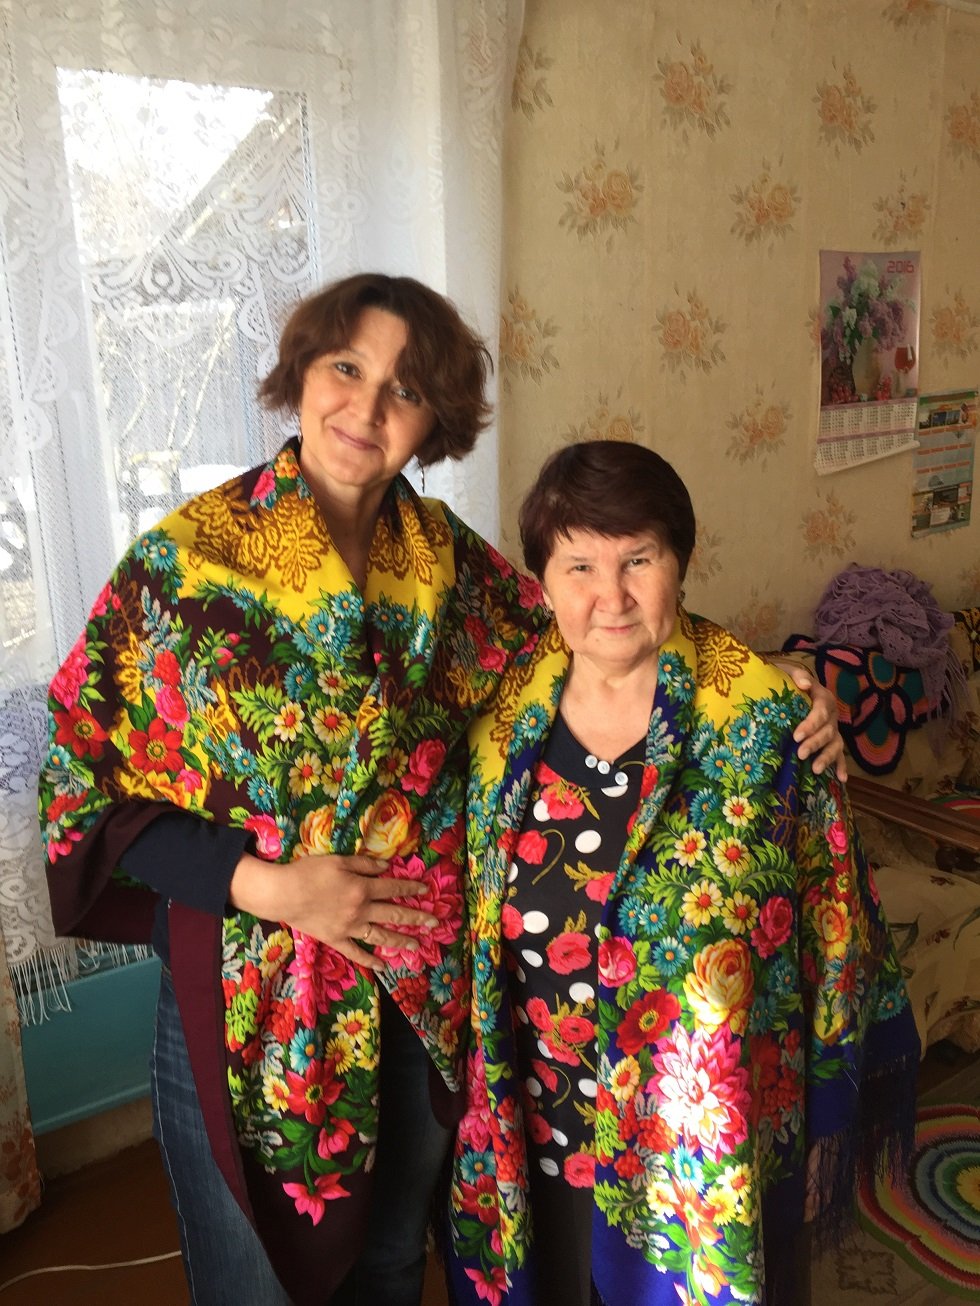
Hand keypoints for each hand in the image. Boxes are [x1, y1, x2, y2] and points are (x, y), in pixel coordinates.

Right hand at [229, 851, 437, 971]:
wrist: (283, 894)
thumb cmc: (309, 872)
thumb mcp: (338, 860)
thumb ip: (364, 865)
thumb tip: (385, 868)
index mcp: (362, 888)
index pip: (393, 888)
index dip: (410, 889)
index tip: (426, 891)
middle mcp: (360, 910)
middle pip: (393, 914)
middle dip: (416, 917)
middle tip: (434, 922)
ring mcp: (349, 928)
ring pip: (380, 936)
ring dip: (400, 941)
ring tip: (416, 946)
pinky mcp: (336, 940)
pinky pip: (356, 953)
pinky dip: (370, 960)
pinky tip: (383, 966)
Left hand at [778, 663, 847, 780]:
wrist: (786, 684)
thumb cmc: (784, 679)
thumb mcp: (787, 672)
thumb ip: (796, 675)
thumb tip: (804, 683)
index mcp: (822, 697)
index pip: (820, 712)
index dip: (811, 724)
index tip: (796, 736)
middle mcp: (831, 714)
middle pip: (827, 730)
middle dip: (815, 743)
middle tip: (801, 754)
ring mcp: (832, 728)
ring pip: (835, 744)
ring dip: (827, 757)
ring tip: (816, 770)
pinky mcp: (831, 739)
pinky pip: (839, 753)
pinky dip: (841, 766)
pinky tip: (841, 779)